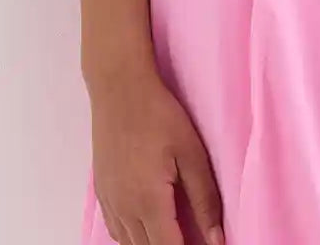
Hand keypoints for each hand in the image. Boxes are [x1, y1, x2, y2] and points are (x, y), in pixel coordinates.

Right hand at [88, 66, 224, 244]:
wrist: (119, 89)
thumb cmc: (158, 115)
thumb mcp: (191, 153)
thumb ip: (205, 200)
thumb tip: (217, 239)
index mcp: (149, 202)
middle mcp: (125, 210)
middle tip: (192, 236)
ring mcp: (109, 203)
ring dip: (151, 244)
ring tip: (173, 233)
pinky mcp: (102, 193)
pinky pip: (116, 231)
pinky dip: (132, 237)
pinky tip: (146, 227)